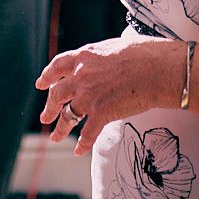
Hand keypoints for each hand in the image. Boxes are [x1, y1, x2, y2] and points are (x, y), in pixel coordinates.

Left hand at [36, 35, 180, 152]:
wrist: (157, 70)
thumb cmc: (145, 54)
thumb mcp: (115, 47)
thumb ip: (102, 58)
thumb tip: (104, 63)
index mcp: (84, 57)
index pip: (58, 66)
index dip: (47, 76)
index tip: (41, 84)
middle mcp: (81, 76)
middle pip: (57, 93)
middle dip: (49, 107)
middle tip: (45, 116)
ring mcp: (89, 96)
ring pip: (67, 115)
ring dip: (60, 128)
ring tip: (54, 137)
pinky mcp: (101, 113)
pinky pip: (87, 133)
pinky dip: (82, 144)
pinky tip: (78, 151)